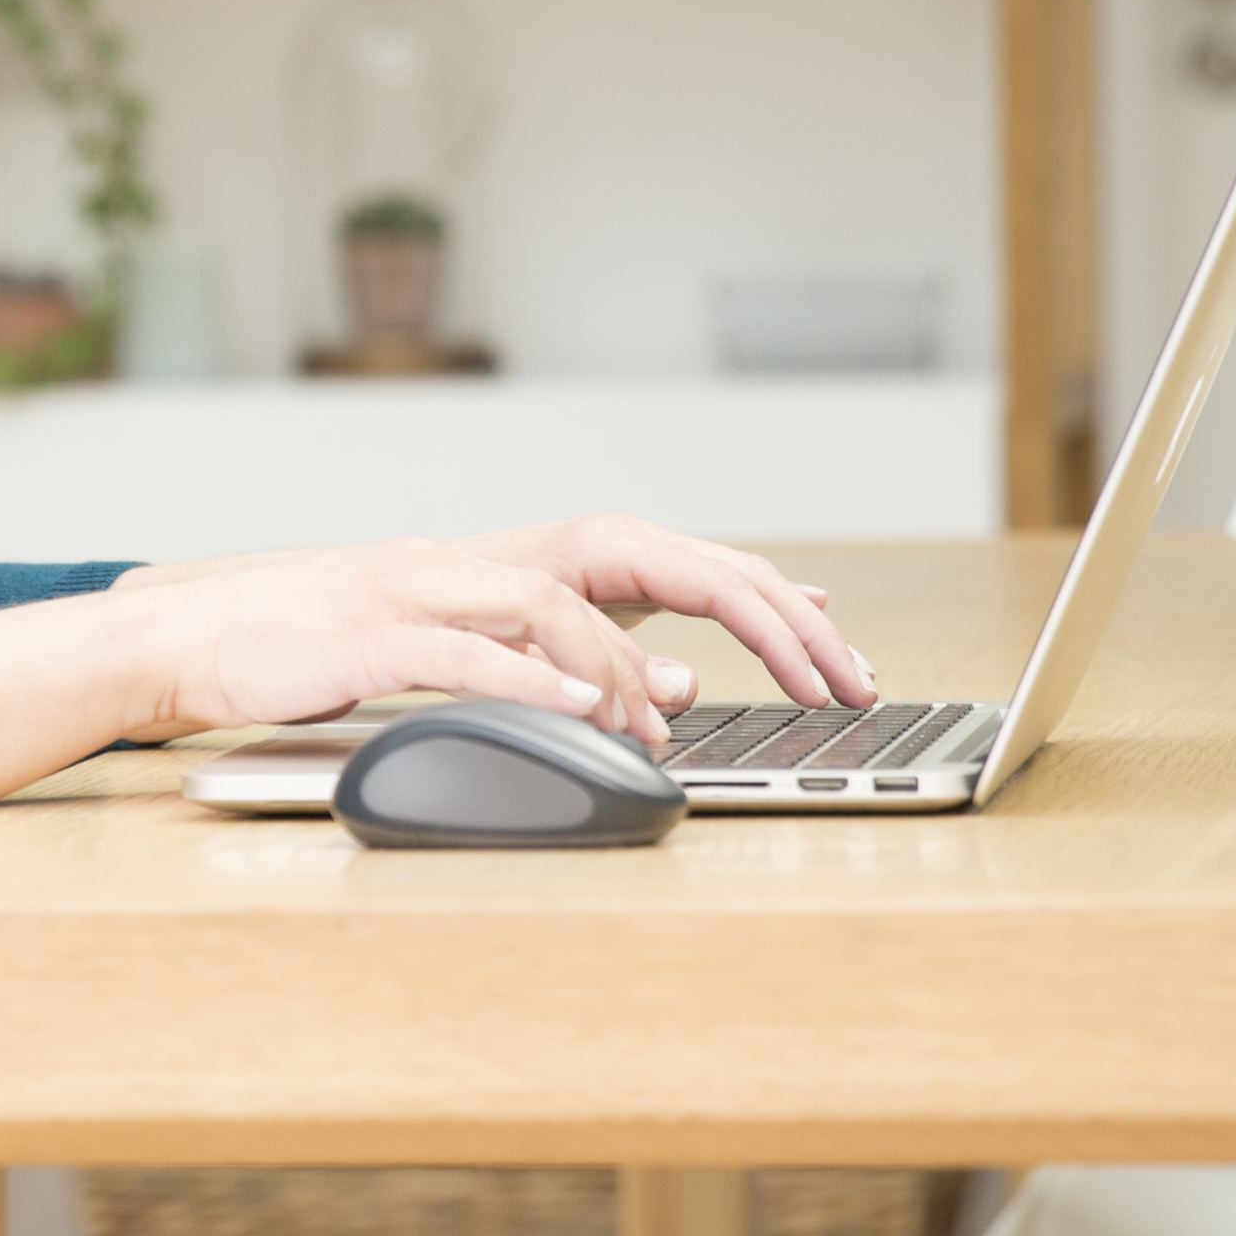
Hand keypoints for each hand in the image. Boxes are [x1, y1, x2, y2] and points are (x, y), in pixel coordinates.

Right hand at [117, 538, 704, 747]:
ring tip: (630, 724)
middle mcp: (426, 570)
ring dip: (597, 668)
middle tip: (661, 723)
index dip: (618, 641)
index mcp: (432, 571)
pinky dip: (530, 679)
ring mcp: (398, 597)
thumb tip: (506, 702)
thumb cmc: (269, 653)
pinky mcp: (367, 636)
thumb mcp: (372, 650)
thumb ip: (439, 664)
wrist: (177, 639)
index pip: (553, 591)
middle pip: (562, 596)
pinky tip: (570, 705)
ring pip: (532, 609)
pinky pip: (467, 653)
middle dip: (626, 660)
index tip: (658, 697)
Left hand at [438, 514, 872, 710]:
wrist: (375, 595)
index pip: (726, 590)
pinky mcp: (621, 580)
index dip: (782, 640)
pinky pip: (711, 586)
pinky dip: (761, 604)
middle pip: (747, 580)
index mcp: (607, 549)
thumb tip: (679, 690)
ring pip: (737, 580)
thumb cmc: (437, 615)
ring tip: (847, 666)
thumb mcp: (513, 645)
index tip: (820, 687)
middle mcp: (622, 544)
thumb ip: (598, 665)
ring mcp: (625, 558)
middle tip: (860, 689)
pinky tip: (798, 608)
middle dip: (811, 635)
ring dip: (798, 623)